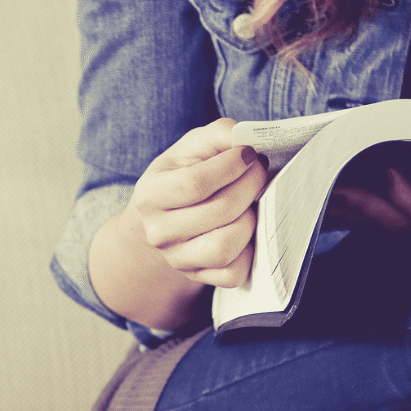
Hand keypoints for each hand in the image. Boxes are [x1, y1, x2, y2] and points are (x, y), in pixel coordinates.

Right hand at [128, 118, 268, 288]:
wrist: (162, 219)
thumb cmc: (182, 176)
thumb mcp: (191, 148)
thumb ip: (218, 134)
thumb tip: (246, 139)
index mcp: (150, 195)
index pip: (196, 183)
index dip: (231, 166)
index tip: (249, 153)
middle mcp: (158, 232)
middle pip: (219, 212)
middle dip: (250, 186)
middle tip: (259, 172)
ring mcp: (177, 259)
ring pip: (226, 246)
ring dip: (250, 219)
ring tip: (251, 202)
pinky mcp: (198, 277)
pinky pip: (233, 273)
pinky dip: (248, 251)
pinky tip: (245, 229)